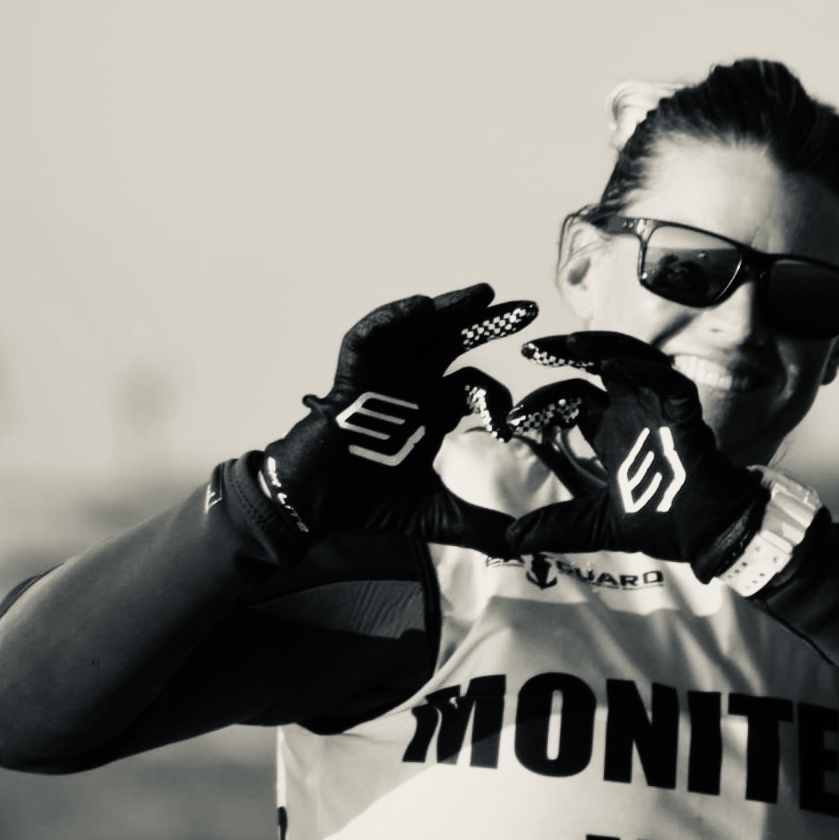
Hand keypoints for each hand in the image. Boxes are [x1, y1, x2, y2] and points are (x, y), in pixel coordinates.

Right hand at [259, 284, 535, 556]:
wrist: (314, 506)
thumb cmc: (364, 501)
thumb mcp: (433, 515)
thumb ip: (476, 525)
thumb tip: (521, 544)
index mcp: (428, 413)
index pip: (470, 387)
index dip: (495, 392)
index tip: (514, 409)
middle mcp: (409, 389)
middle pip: (451, 345)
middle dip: (484, 325)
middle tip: (524, 309)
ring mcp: (380, 379)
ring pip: (415, 331)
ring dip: (447, 310)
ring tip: (482, 294)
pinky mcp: (351, 378)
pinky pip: (368, 338)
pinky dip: (390, 320)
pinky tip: (420, 309)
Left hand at [504, 331, 766, 580]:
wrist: (707, 536)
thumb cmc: (663, 521)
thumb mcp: (596, 524)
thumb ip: (557, 525)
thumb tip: (511, 541)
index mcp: (612, 429)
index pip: (572, 396)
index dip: (543, 401)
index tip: (511, 419)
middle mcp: (633, 411)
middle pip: (599, 362)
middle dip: (565, 351)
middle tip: (532, 349)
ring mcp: (660, 409)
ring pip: (632, 358)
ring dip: (601, 348)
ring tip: (569, 344)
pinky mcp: (686, 413)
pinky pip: (667, 380)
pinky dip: (642, 371)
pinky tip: (612, 368)